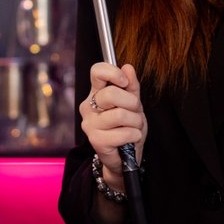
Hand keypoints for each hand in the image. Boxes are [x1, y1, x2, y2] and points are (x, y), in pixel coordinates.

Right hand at [80, 62, 145, 187]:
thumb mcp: (133, 104)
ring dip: (136, 122)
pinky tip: (131, 138)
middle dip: (132, 103)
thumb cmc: (128, 127)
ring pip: (120, 115)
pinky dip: (134, 135)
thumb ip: (131, 86)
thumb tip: (128, 67)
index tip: (124, 82)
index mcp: (96, 93)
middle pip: (111, 94)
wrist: (126, 156)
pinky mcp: (95, 140)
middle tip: (135, 111)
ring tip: (134, 127)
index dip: (112, 72)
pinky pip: (123, 133)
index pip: (96, 71)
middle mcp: (88, 106)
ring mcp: (90, 124)